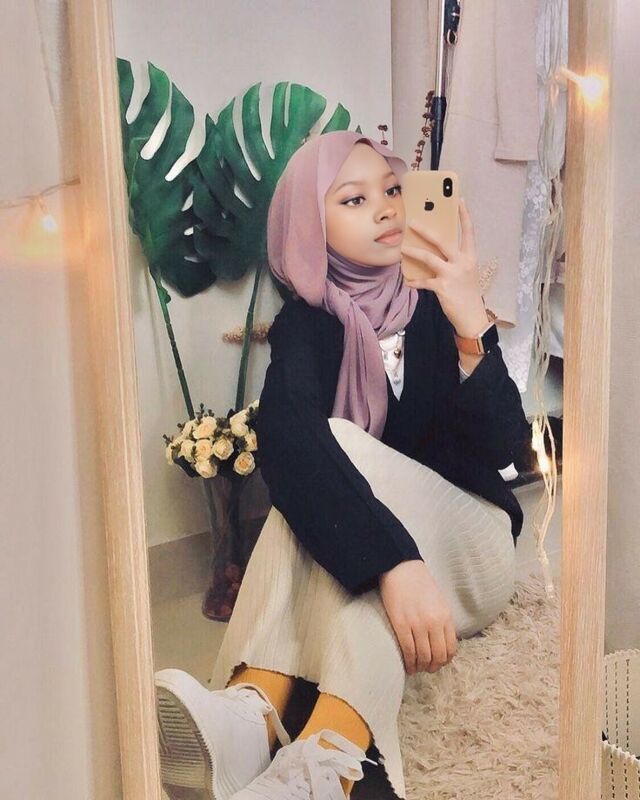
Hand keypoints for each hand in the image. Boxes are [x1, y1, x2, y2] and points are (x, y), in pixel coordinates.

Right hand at [379, 559, 457, 675]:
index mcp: (445, 616)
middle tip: (427, 668)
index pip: (451, 648)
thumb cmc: (419, 583)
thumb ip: (442, 621)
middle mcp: (434, 622)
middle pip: (438, 656)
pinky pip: (408, 651)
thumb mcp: (439, 601)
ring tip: (416, 668)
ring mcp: (417, 624)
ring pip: (423, 656)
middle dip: (433, 667)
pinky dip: (408, 662)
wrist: (401, 567)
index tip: (438, 663)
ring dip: (420, 667)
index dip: (445, 660)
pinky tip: (407, 665)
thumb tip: (442, 642)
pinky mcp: (401, 624)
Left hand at [400, 198, 487, 337]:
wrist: (472, 317)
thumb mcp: (467, 273)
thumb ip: (455, 260)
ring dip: (414, 253)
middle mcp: (463, 263)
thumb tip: (436, 250)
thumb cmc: (468, 293)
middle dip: (426, 230)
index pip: (468, 232)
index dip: (464, 216)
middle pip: (443, 241)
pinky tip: (408, 281)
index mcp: (470, 257)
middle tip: (412, 221)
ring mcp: (452, 275)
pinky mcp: (442, 288)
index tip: (459, 200)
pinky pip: (423, 282)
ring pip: (429, 258)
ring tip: (403, 248)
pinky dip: (414, 281)